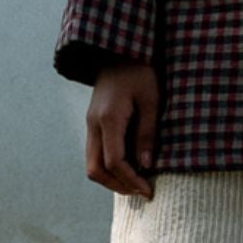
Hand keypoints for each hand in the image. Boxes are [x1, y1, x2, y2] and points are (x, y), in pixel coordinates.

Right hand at [86, 59, 160, 198]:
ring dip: (111, 179)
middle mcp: (94, 124)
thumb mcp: (151, 100)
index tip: (148, 190)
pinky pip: (95, 153)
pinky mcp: (93, 123)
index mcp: (108, 118)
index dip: (130, 180)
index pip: (114, 161)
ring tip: (135, 182)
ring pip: (91, 164)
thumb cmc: (140, 71)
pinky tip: (129, 166)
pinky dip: (109, 167)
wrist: (119, 50)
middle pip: (95, 169)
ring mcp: (90, 124)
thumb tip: (146, 165)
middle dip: (117, 186)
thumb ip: (147, 133)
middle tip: (141, 191)